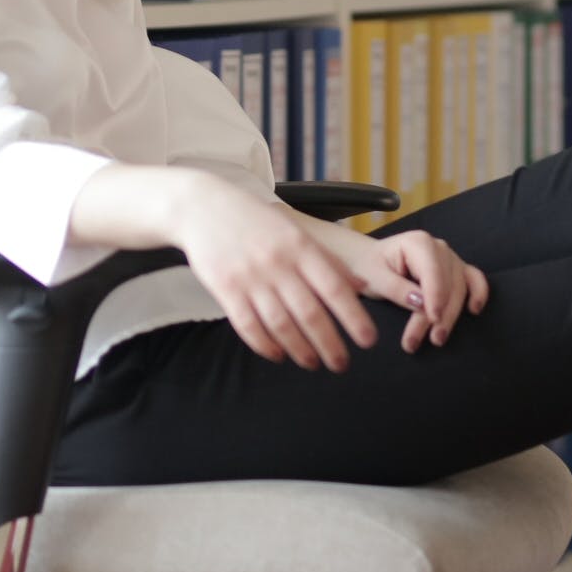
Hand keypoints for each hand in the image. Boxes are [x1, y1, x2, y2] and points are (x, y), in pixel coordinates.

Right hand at [163, 175, 425, 370]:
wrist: (204, 207)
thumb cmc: (257, 221)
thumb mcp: (296, 231)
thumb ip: (328, 259)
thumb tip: (361, 287)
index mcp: (301, 246)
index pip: (335, 288)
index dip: (354, 318)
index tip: (368, 341)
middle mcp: (278, 263)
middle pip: (310, 313)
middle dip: (330, 344)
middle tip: (342, 365)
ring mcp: (250, 277)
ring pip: (281, 324)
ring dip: (300, 350)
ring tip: (313, 364)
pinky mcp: (225, 289)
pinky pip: (249, 326)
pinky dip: (266, 345)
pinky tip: (279, 355)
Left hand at [375, 229, 489, 350]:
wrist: (368, 262)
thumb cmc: (369, 268)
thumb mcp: (374, 278)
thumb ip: (397, 289)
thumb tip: (420, 303)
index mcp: (418, 243)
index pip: (433, 271)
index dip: (435, 296)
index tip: (433, 319)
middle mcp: (439, 247)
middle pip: (449, 282)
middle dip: (441, 314)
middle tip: (431, 340)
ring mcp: (449, 258)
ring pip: (460, 287)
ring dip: (453, 314)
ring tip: (438, 339)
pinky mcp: (455, 270)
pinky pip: (473, 279)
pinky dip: (478, 293)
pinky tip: (475, 310)